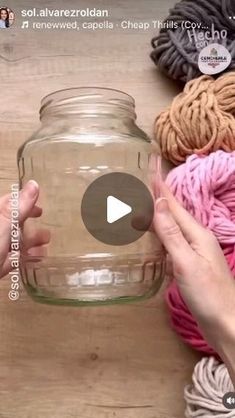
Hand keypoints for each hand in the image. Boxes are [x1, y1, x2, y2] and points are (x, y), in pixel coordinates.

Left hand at [0, 180, 49, 277]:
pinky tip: (37, 259)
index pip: (8, 203)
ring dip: (30, 242)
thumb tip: (34, 184)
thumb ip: (19, 207)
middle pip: (11, 223)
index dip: (25, 202)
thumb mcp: (3, 226)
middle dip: (29, 224)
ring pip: (12, 243)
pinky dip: (24, 258)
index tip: (41, 206)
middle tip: (45, 223)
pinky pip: (12, 260)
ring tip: (46, 243)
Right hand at [154, 181, 234, 383]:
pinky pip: (171, 243)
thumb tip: (159, 203)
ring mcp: (194, 252)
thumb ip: (172, 233)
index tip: (152, 163)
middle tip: (138, 184)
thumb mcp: (186, 263)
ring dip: (156, 214)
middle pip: (172, 213)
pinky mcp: (190, 265)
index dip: (161, 184)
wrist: (226, 324)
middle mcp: (197, 239)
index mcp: (197, 234)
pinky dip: (159, 235)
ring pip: (171, 227)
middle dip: (156, 196)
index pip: (174, 204)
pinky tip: (153, 236)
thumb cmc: (208, 296)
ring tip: (140, 205)